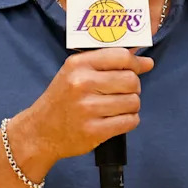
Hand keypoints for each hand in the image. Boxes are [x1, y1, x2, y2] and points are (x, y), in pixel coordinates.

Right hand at [13, 48, 154, 163]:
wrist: (40, 131)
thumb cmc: (62, 99)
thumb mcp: (76, 73)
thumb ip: (109, 63)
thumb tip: (147, 62)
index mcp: (78, 64)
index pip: (121, 56)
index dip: (135, 63)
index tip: (137, 69)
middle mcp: (82, 84)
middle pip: (131, 80)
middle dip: (134, 87)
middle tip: (123, 92)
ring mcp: (88, 108)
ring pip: (133, 102)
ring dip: (131, 106)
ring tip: (117, 108)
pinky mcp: (94, 131)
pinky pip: (129, 121)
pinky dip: (129, 121)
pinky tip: (117, 120)